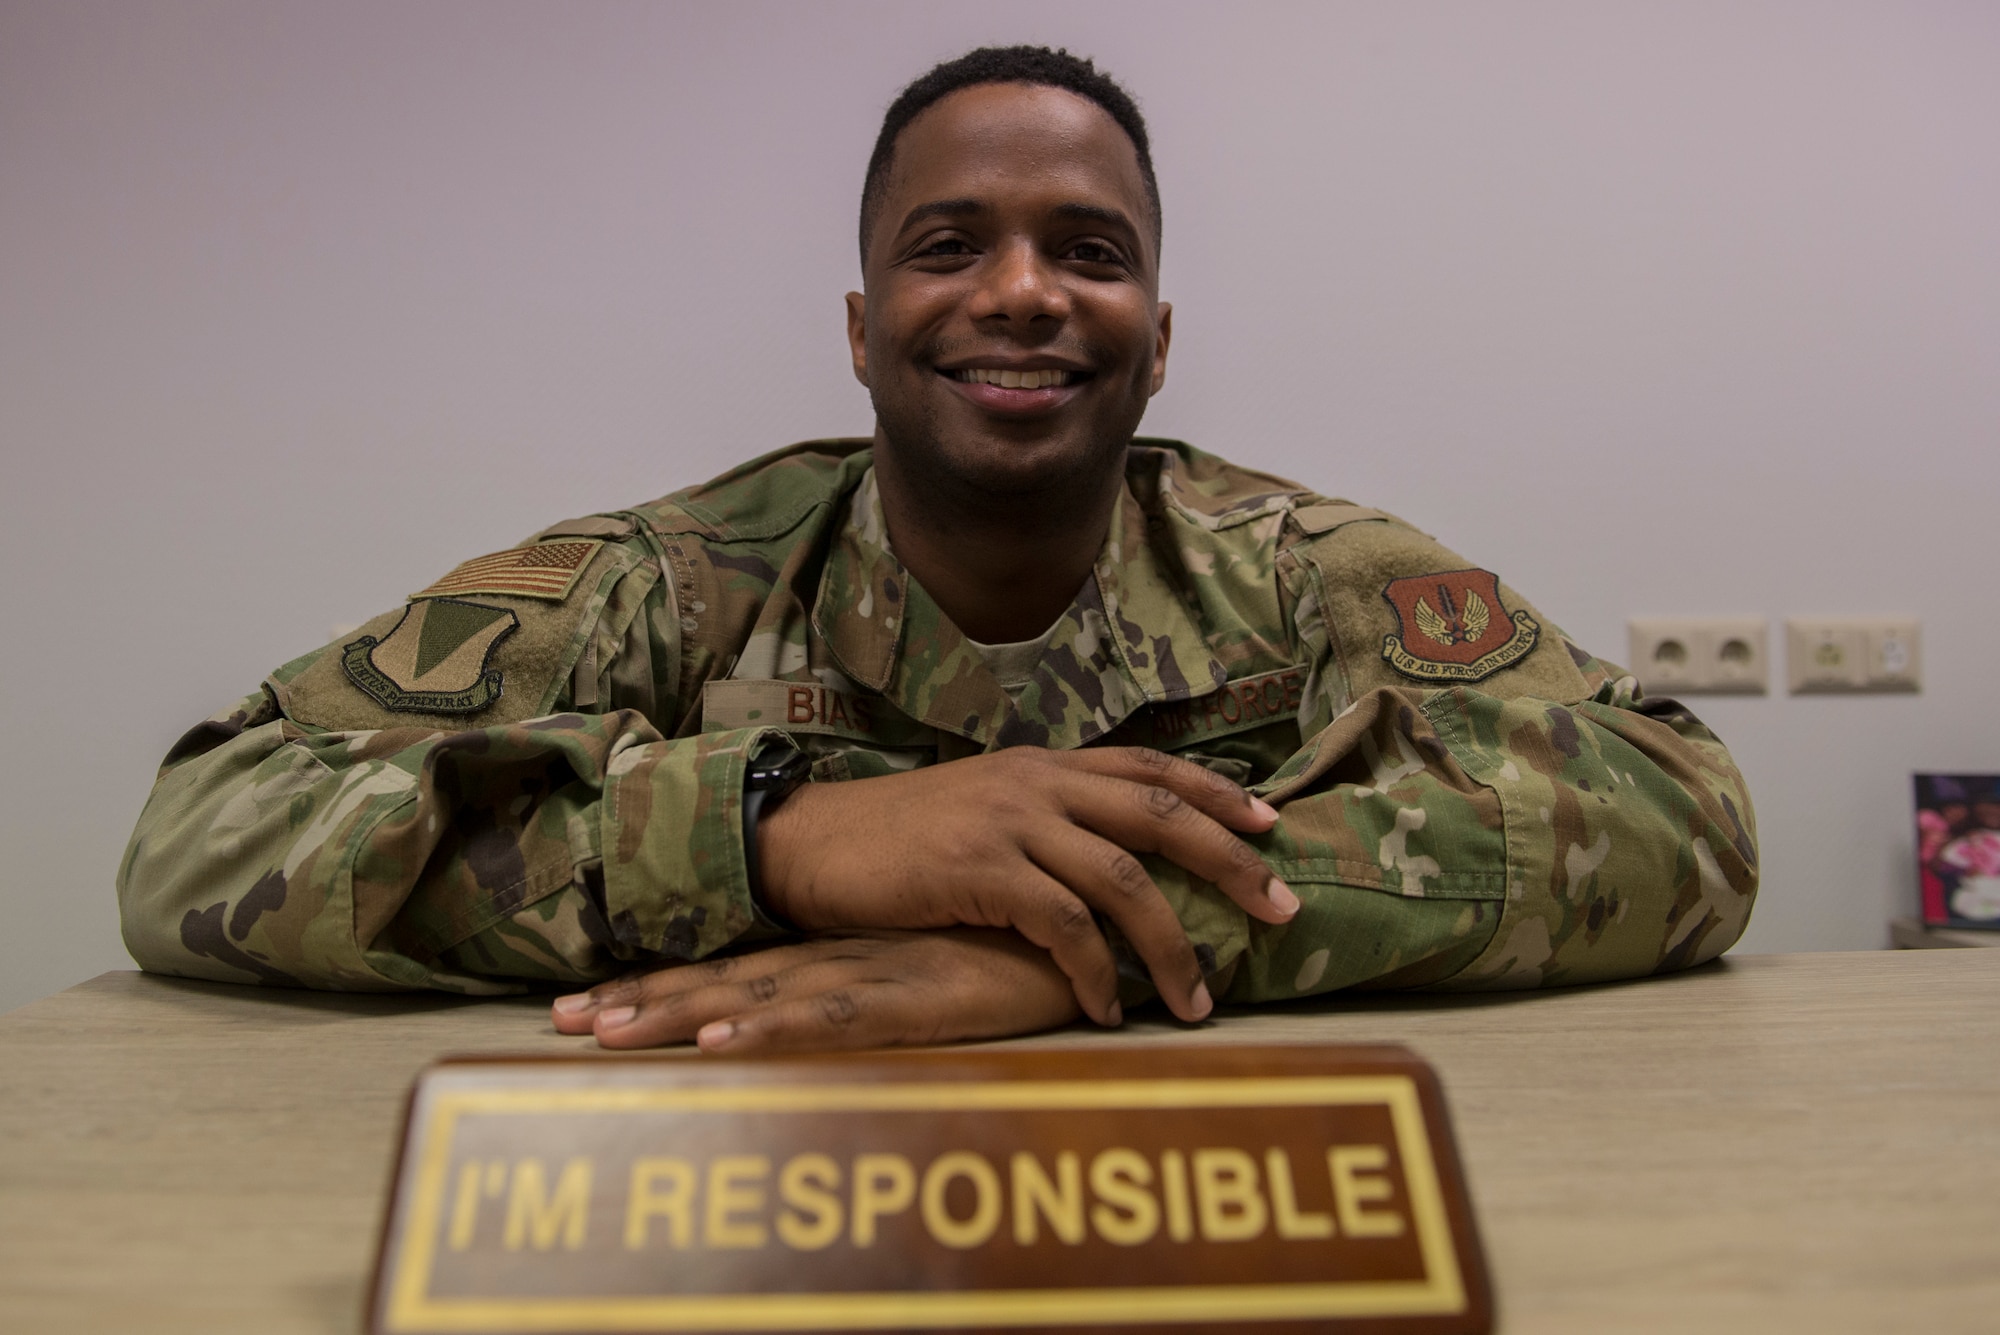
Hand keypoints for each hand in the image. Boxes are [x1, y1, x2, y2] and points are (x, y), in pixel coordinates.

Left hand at [550, 929, 1080, 1051]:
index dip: (668, 983)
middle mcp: (852, 955)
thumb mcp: (956, 966)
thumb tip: (874, 989)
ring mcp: (878, 974)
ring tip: (596, 1033)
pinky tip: (715, 1046)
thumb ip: (912, 973)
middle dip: (641, 1000)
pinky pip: (832, 1021)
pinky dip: (770, 1034)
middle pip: (729, 979)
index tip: (589, 1002)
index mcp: (854, 950)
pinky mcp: (919, 1001)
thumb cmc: (1037, 947)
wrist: (1105, 925)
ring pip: (758, 996)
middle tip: (557, 1019)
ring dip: (675, 1014)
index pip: (744, 968)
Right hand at [756, 747, 1293, 1026]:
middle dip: (1230, 862)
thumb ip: (1046, 820)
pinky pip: (1062, 925)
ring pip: (1121, 878)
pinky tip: (1107, 1007)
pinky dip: (1096, 971)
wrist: (813, 841)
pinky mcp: (978, 870)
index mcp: (1044, 765)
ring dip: (1170, 944)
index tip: (1272, 825)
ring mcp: (1009, 823)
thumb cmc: (899, 838)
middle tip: (1282, 908)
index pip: (1149, 767)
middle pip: (1159, 814)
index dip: (1217, 793)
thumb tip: (1114, 861)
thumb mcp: (983, 807)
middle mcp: (1037, 783)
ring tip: (1197, 1000)